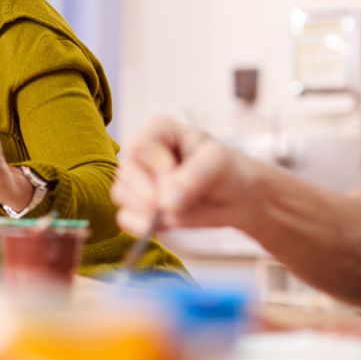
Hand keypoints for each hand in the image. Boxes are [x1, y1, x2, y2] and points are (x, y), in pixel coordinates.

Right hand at [112, 117, 258, 232]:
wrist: (238, 197)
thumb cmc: (228, 169)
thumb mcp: (218, 163)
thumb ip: (192, 178)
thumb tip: (164, 204)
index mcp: (157, 132)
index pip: (138, 146)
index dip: (155, 165)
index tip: (178, 174)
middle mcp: (142, 155)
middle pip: (126, 173)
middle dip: (147, 194)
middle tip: (172, 205)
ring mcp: (138, 182)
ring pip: (122, 195)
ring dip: (143, 209)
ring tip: (172, 214)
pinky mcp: (140, 207)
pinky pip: (125, 217)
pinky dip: (137, 225)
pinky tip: (152, 227)